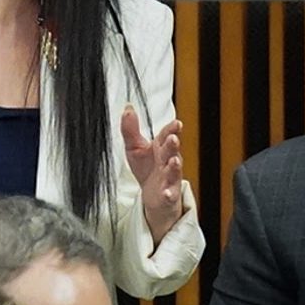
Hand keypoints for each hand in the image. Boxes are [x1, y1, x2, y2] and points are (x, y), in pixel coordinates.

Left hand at [120, 105, 182, 246]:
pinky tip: (166, 193)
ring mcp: (170, 178)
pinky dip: (169, 193)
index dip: (172, 129)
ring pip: (174, 171)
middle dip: (173, 144)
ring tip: (174, 160)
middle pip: (171, 151)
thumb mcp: (134, 147)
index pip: (167, 135)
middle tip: (173, 138)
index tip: (176, 123)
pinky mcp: (168, 194)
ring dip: (175, 166)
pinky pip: (169, 194)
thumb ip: (130, 130)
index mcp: (160, 147)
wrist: (153, 196)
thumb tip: (127, 108)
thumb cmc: (146, 168)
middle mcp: (167, 161)